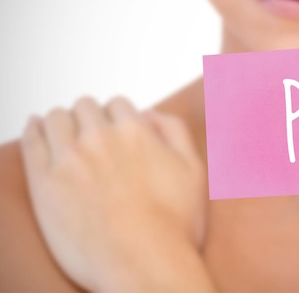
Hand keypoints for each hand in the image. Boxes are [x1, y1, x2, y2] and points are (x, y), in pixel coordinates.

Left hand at [20, 96, 212, 291]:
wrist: (146, 266)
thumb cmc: (175, 224)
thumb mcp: (194, 169)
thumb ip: (174, 130)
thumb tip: (149, 112)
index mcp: (136, 131)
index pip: (118, 104)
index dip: (118, 116)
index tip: (116, 130)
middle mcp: (100, 138)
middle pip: (86, 107)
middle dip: (91, 116)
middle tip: (93, 134)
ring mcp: (69, 160)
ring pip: (57, 119)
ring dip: (64, 120)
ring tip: (66, 133)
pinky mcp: (45, 184)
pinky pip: (32, 142)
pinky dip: (34, 129)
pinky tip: (36, 127)